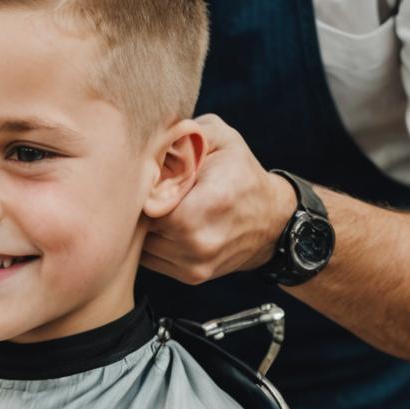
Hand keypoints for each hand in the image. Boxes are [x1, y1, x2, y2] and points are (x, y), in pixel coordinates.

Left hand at [140, 115, 296, 285]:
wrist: (272, 220)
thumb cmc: (242, 174)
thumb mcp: (222, 138)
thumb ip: (185, 132)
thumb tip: (149, 138)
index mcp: (209, 203)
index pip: (147, 201)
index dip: (139, 187)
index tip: (145, 174)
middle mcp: (201, 240)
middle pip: (141, 225)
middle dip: (137, 206)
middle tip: (147, 189)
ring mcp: (195, 263)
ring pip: (142, 245)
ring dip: (143, 225)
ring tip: (159, 205)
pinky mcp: (191, 276)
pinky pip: (151, 260)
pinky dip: (152, 242)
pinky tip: (165, 223)